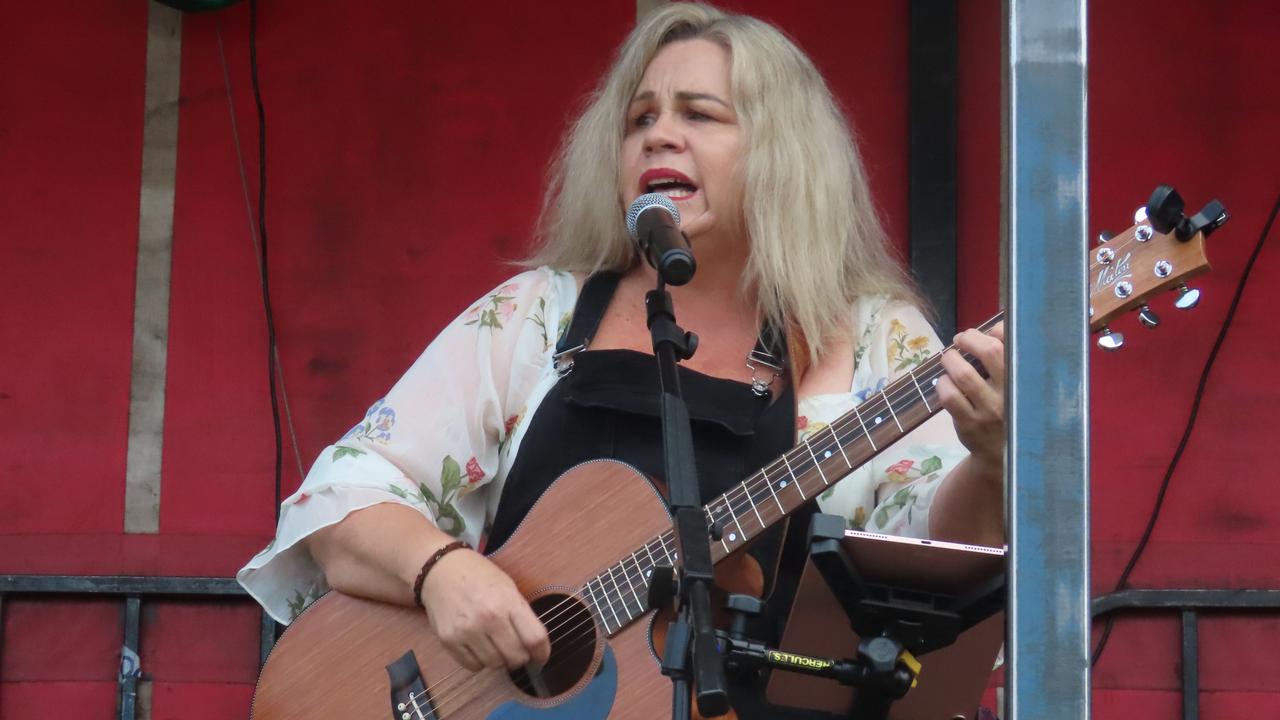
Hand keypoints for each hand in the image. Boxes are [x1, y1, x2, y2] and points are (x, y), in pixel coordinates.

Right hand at [418, 548, 550, 671]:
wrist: (441, 570)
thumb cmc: (479, 577)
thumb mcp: (508, 587)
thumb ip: (521, 615)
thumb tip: (534, 647)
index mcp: (508, 601)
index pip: (535, 639)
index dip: (542, 653)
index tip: (540, 656)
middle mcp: (488, 618)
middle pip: (516, 657)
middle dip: (521, 658)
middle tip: (516, 651)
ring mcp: (467, 631)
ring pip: (495, 664)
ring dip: (499, 660)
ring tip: (495, 645)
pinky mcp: (449, 641)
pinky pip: (473, 666)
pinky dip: (479, 661)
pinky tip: (478, 646)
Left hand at [935, 322, 1004, 478]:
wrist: (1003, 456)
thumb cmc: (1009, 410)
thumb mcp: (1018, 387)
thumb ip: (1009, 357)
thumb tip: (995, 327)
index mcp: (1026, 380)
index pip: (1016, 344)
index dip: (997, 331)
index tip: (986, 333)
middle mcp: (1012, 394)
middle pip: (991, 353)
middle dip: (970, 339)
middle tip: (961, 340)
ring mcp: (991, 411)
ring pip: (964, 375)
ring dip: (951, 360)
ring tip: (949, 358)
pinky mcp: (970, 425)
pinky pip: (950, 397)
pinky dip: (942, 383)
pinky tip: (944, 382)